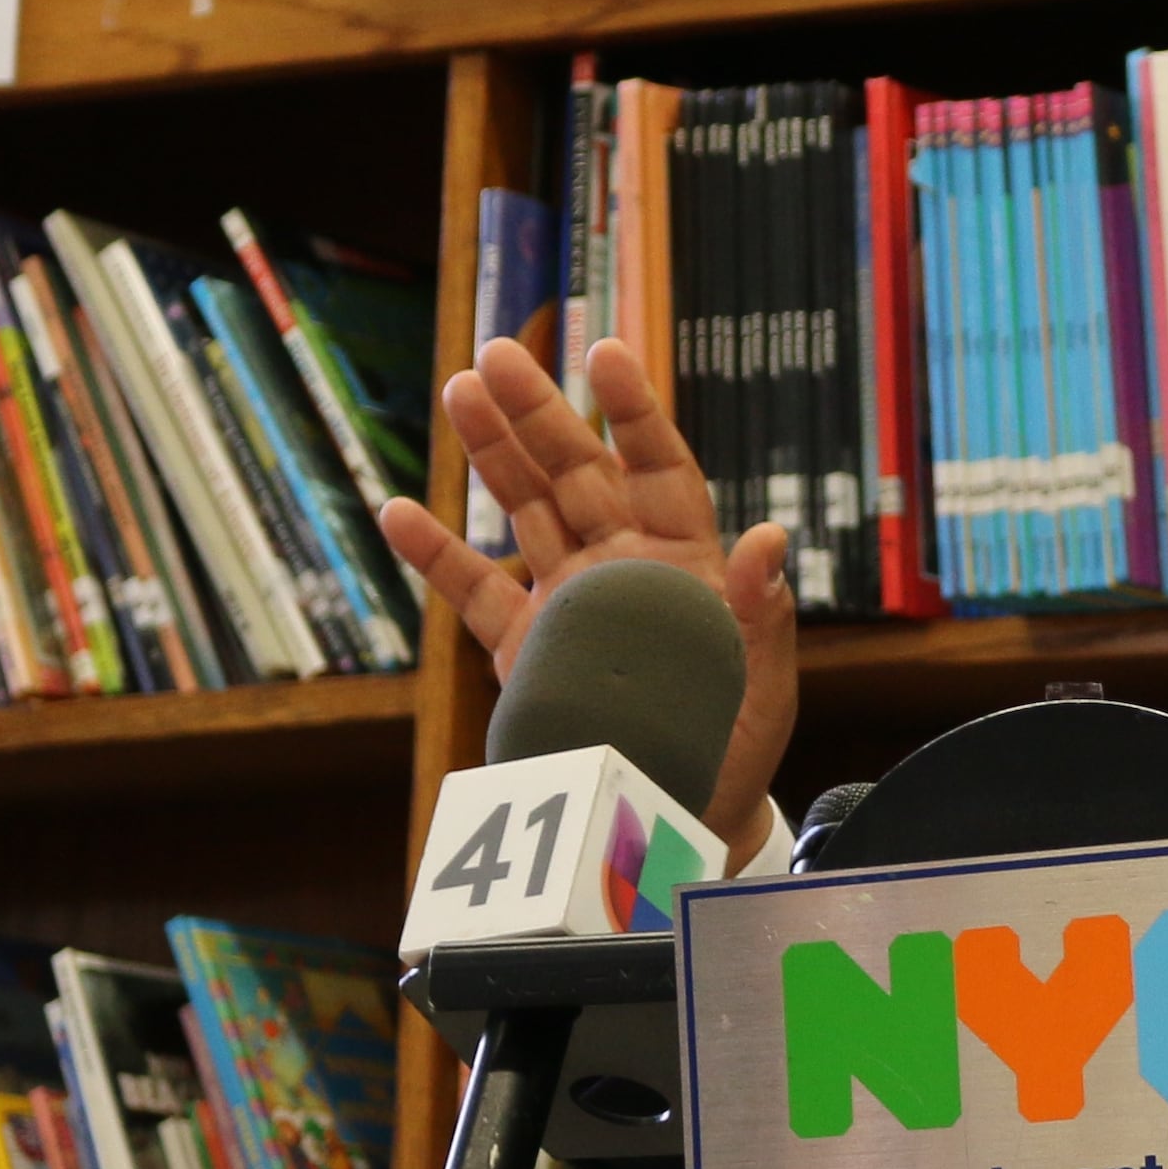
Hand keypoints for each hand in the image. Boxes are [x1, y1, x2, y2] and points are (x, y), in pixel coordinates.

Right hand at [374, 335, 803, 862]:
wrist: (679, 816)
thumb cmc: (736, 746)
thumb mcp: (762, 686)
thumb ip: (760, 614)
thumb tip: (768, 538)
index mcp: (686, 561)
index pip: (660, 468)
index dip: (633, 412)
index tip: (605, 352)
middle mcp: (623, 565)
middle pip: (577, 472)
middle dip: (539, 413)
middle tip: (498, 353)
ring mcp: (568, 599)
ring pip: (525, 508)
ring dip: (492, 452)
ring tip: (459, 390)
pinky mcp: (522, 646)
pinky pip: (473, 591)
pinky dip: (437, 554)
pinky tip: (399, 511)